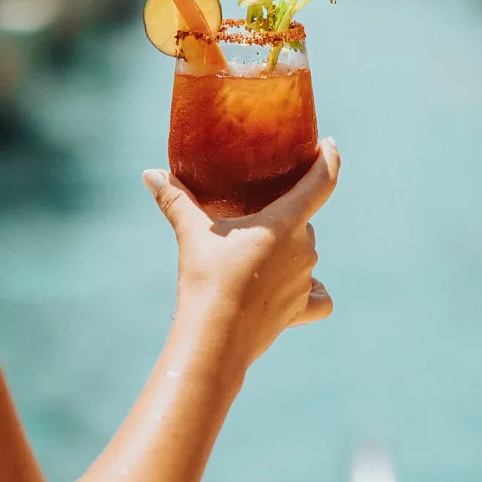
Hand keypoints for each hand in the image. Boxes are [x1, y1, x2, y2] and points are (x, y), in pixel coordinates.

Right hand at [144, 139, 339, 371]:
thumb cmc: (206, 279)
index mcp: (285, 223)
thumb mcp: (190, 234)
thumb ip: (175, 200)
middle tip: (254, 223)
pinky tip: (297, 292)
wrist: (215, 336)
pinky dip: (312, 293)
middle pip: (303, 223)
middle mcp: (303, 249)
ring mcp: (304, 281)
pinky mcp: (300, 311)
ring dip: (287, 254)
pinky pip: (319, 299)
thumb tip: (151, 173)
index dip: (329, 159)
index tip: (330, 145)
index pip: (321, 182)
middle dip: (283, 220)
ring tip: (256, 260)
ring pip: (304, 258)